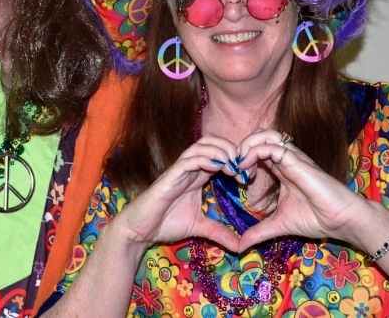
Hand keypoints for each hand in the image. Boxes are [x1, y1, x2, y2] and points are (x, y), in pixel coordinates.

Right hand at [112, 135, 242, 251]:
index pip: (218, 154)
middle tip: (243, 166)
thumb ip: (219, 232)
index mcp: (197, 175)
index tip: (248, 175)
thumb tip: (240, 247)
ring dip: (220, 151)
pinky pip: (188, 160)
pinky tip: (217, 167)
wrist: (140, 230)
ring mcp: (179, 170)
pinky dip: (205, 159)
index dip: (235, 159)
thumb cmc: (165, 224)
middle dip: (230, 148)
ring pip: (201, 146)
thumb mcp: (199, 227)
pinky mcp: (170, 176)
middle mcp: (189, 168)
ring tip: (233, 165)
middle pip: (211, 142)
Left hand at [235, 134, 367, 251]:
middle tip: (234, 168)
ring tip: (240, 166)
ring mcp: (291, 157)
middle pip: (259, 135)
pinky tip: (247, 170)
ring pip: (264, 134)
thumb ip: (259, 232)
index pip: (257, 149)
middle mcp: (285, 159)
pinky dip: (254, 153)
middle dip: (241, 146)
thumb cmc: (316, 219)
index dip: (242, 158)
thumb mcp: (279, 225)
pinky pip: (271, 146)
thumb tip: (240, 247)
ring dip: (246, 146)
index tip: (234, 178)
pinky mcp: (296, 161)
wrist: (341, 220)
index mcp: (281, 169)